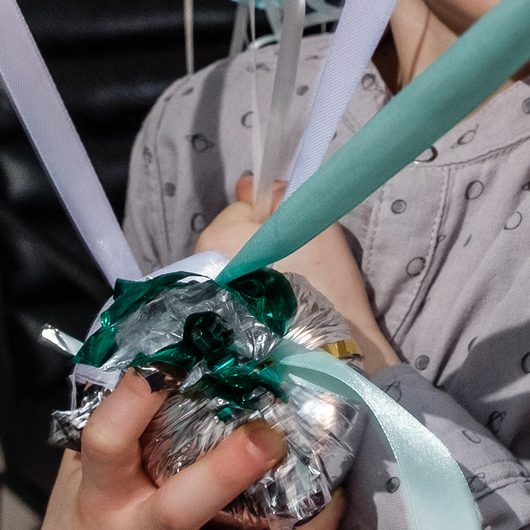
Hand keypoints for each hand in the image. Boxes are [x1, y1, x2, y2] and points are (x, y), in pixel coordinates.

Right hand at [23, 370, 345, 529]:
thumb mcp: (79, 489)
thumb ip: (116, 439)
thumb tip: (163, 360)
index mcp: (100, 502)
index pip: (107, 446)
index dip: (131, 403)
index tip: (162, 367)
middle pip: (185, 508)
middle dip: (234, 467)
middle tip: (275, 435)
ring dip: (313, 525)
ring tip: (340, 490)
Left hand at [198, 176, 401, 372]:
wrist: (328, 345)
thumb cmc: (321, 279)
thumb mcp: (308, 219)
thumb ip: (275, 193)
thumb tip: (245, 185)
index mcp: (217, 237)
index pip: (241, 210)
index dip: (270, 219)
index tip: (292, 236)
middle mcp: (201, 267)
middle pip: (233, 239)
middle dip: (257, 245)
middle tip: (292, 263)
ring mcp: (205, 299)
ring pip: (233, 265)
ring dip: (254, 270)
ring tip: (286, 289)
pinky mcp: (217, 324)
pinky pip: (232, 293)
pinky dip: (250, 296)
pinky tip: (274, 309)